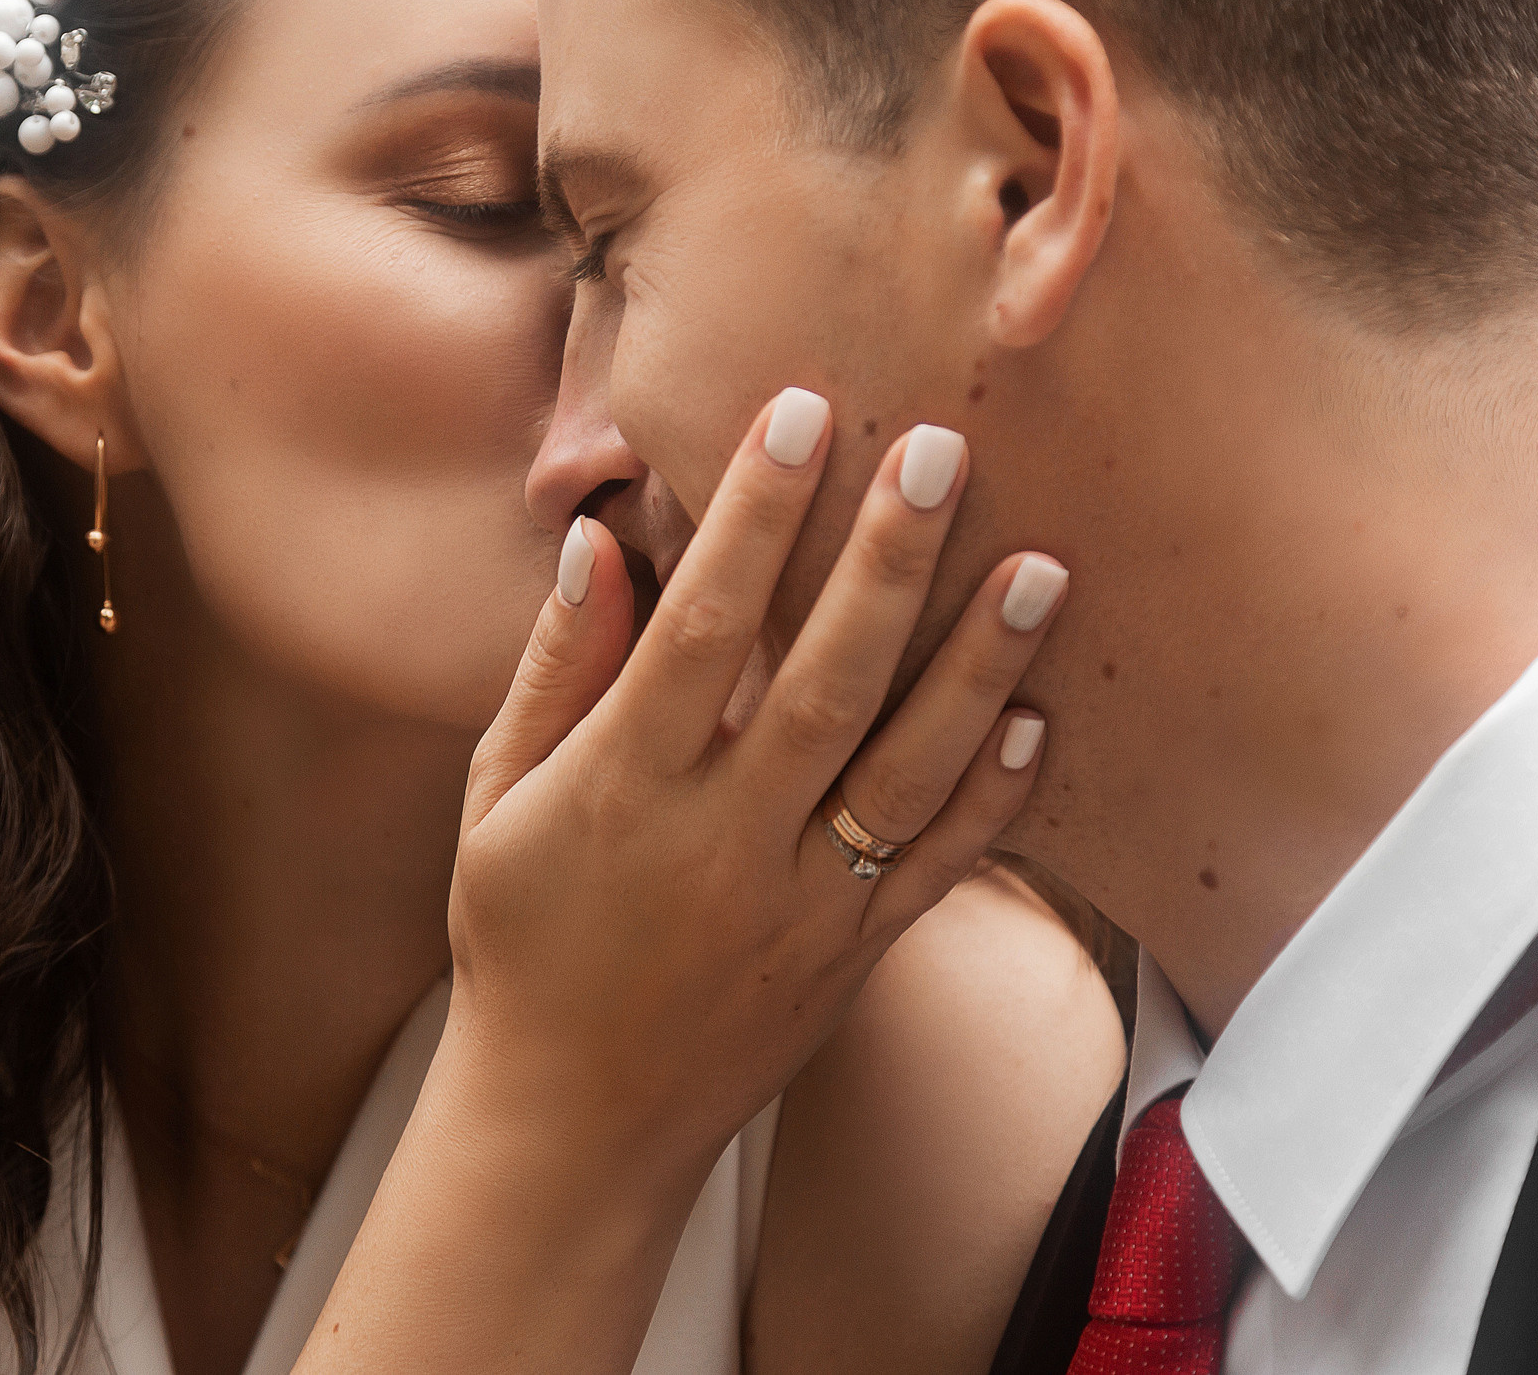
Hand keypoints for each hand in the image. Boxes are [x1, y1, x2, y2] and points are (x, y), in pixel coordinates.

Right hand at [445, 387, 1066, 1192]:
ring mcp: (799, 905)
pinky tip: (1036, 719)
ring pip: (905, 772)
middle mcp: (720, 842)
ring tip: (1038, 566)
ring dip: (976, 667)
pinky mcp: (852, 958)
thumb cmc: (522, 941)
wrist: (573, 1122)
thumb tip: (599, 544)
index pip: (700, 628)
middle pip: (822, 682)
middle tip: (941, 452)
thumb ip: (556, 672)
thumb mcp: (498, 801)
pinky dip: (993, 799)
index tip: (799, 415)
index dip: (752, 517)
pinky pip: (938, 872)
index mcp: (623, 788)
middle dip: (886, 563)